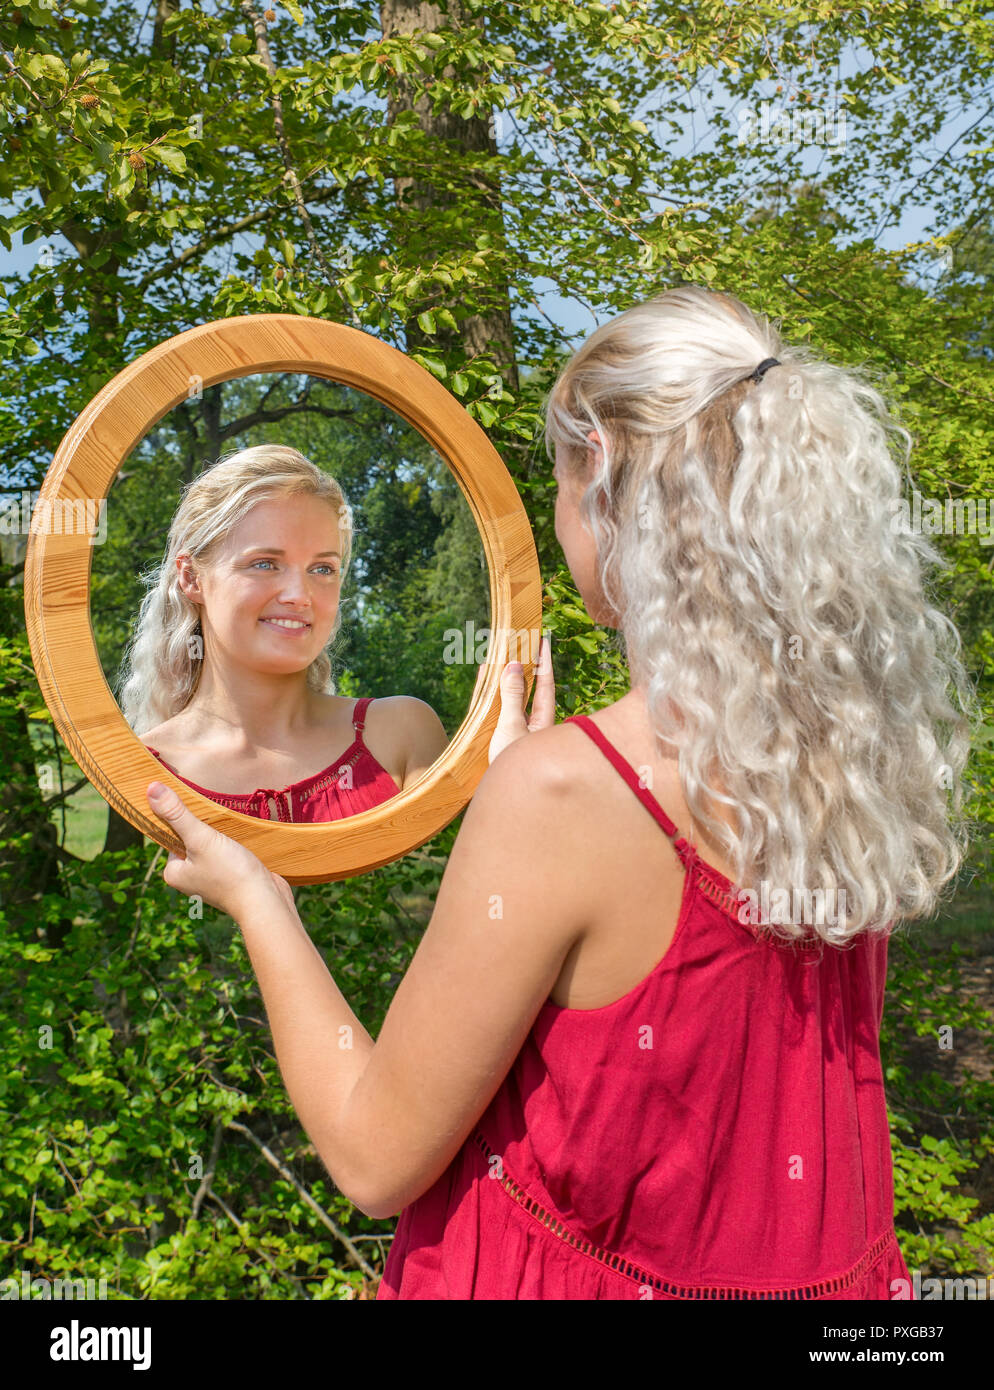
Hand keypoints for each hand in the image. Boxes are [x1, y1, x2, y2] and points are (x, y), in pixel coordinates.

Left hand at [145, 781, 294, 919]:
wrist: (265, 902)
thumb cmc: (231, 873)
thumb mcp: (201, 838)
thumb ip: (177, 814)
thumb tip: (150, 789)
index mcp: (174, 872)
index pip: (171, 834)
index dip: (183, 818)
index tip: (198, 808)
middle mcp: (188, 878)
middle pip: (191, 840)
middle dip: (205, 828)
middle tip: (218, 822)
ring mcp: (210, 880)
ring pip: (210, 847)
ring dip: (220, 836)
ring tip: (231, 829)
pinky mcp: (229, 879)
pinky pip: (225, 856)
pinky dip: (232, 846)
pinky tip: (241, 841)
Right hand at [488, 634, 555, 763]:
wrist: (501, 801)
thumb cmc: (512, 765)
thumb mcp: (511, 727)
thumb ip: (511, 697)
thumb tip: (513, 666)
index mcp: (543, 721)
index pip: (546, 684)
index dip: (544, 661)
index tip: (543, 639)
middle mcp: (531, 724)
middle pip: (528, 687)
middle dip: (524, 665)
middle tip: (521, 640)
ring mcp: (514, 730)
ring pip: (510, 695)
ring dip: (505, 675)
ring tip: (500, 652)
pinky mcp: (497, 736)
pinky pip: (494, 706)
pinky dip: (489, 690)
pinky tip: (485, 675)